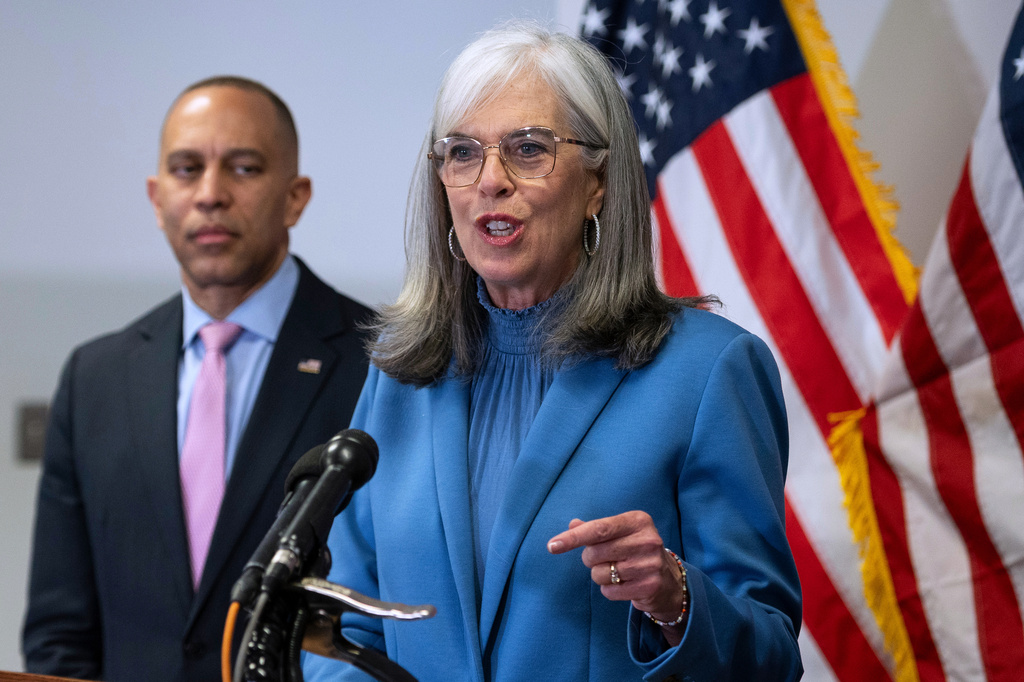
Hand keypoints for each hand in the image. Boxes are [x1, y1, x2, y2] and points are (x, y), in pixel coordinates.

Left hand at [547, 511, 685, 625]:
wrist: (667, 579)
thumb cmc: (635, 550)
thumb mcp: (620, 533)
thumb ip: (595, 528)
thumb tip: (572, 524)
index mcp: (638, 521)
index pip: (598, 529)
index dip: (573, 538)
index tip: (552, 546)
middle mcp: (647, 540)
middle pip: (594, 553)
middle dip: (590, 558)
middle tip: (605, 558)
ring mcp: (650, 564)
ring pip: (599, 574)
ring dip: (600, 575)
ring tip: (617, 572)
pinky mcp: (649, 586)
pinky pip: (608, 592)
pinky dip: (609, 590)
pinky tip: (623, 584)